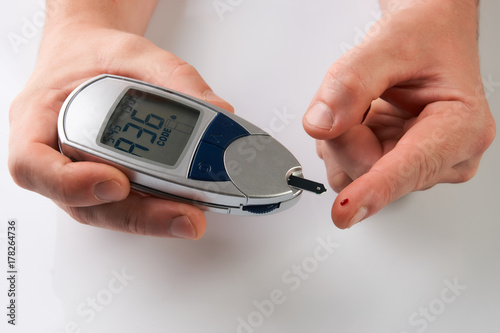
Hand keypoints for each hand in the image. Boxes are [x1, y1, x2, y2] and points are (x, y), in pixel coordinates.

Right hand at [9, 22, 232, 238]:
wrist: (90, 57)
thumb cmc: (94, 55)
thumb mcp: (134, 52)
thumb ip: (175, 79)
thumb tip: (217, 110)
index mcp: (39, 118)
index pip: (32, 164)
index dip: (69, 184)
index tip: (115, 183)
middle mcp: (55, 155)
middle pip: (81, 204)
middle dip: (135, 215)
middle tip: (181, 215)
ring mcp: (80, 175)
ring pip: (106, 212)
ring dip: (149, 218)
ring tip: (190, 216)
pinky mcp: (107, 182)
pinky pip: (125, 203)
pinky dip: (155, 207)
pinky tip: (183, 204)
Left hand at [303, 0, 495, 228]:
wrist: (430, 35)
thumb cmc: (426, 37)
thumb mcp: (390, 45)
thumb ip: (351, 83)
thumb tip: (322, 125)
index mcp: (461, 126)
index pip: (410, 166)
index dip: (375, 188)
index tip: (348, 209)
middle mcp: (446, 155)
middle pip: (369, 171)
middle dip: (345, 135)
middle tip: (354, 97)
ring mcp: (419, 165)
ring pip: (353, 174)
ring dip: (342, 138)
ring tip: (365, 103)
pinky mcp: (396, 166)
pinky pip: (350, 169)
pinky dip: (343, 142)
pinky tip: (363, 118)